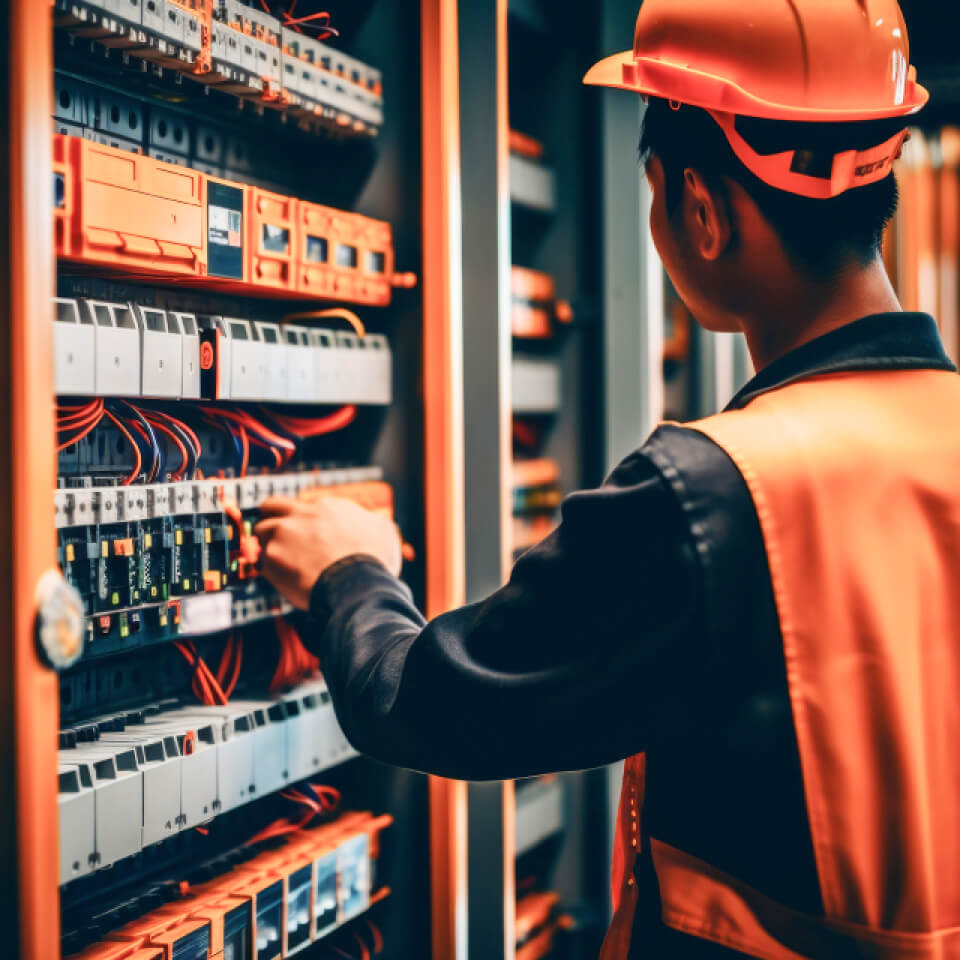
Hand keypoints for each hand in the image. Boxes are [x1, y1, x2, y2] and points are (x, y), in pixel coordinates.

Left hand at [255, 496, 402, 609]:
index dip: (302, 520)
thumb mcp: (384, 532)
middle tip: (275, 533)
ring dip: (267, 545)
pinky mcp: (272, 557)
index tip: (305, 533)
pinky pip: (261, 562)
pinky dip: (269, 570)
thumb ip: (373, 524)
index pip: (302, 506)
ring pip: (260, 532)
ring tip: (279, 561)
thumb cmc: (373, 561)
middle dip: (269, 517)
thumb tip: (375, 526)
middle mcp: (301, 514)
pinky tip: (283, 579)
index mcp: (327, 506)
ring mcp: (283, 534)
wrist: (357, 584)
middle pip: (270, 506)